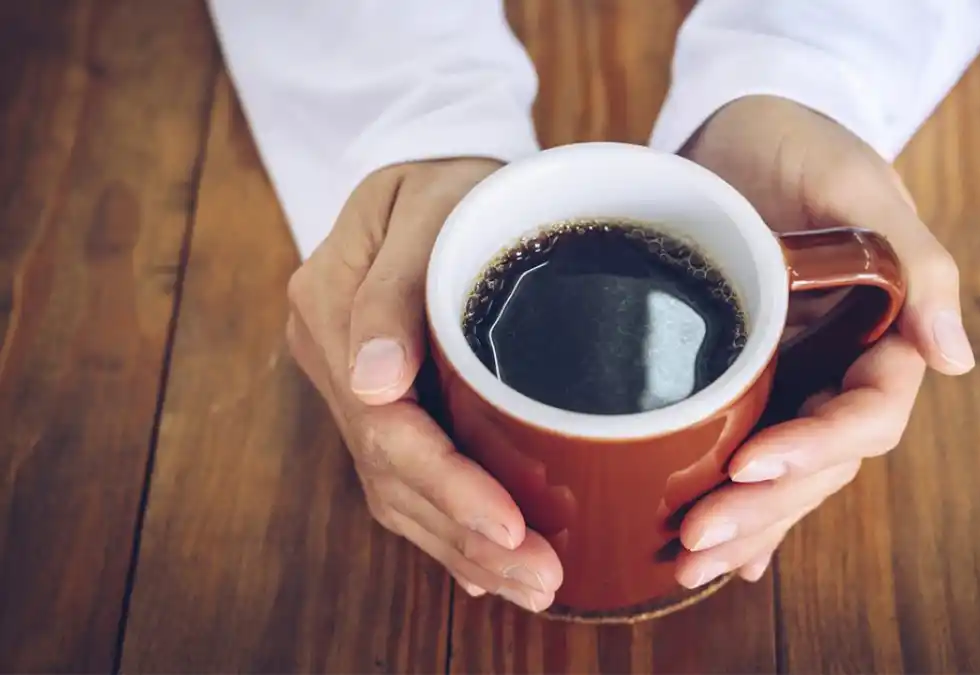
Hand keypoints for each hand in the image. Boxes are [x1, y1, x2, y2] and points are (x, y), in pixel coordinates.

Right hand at [285, 159, 563, 611]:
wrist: (437, 166)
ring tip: (531, 584)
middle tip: (541, 579)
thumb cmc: (449, 177)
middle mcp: (334, 359)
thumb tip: (373, 384)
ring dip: (463, 546)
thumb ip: (392, 291)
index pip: (385, 423)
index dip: (448, 484)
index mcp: (331, 306)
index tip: (510, 525)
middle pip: (393, 473)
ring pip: (399, 489)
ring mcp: (355, 384)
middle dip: (467, 536)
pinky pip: (408, 475)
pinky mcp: (386, 399)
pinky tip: (486, 566)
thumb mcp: (429, 204)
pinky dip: (448, 526)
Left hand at [673, 95, 975, 586]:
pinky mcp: (750, 382)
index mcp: (886, 333)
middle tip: (698, 537)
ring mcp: (798, 381)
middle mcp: (844, 369)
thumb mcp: (854, 183)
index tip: (751, 465)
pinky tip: (720, 557)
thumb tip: (955, 360)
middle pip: (821, 461)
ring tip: (688, 564)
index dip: (815, 446)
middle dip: (767, 507)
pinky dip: (743, 507)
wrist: (740, 134)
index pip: (868, 414)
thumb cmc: (802, 143)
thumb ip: (914, 263)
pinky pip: (752, 452)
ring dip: (747, 524)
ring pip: (786, 472)